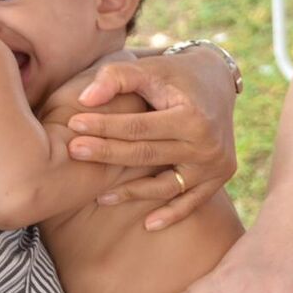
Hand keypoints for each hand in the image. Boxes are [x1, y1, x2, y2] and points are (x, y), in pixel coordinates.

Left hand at [66, 48, 237, 229]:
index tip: (73, 125)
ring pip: (166, 185)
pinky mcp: (219, 177)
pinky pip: (192, 201)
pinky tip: (148, 224)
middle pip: (148, 156)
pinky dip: (172, 214)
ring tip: (99, 196)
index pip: (139, 128)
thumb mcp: (150, 68)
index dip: (105, 127)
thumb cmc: (175, 75)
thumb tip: (85, 100)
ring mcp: (216, 165)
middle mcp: (208, 145)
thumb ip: (116, 77)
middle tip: (74, 152)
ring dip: (132, 193)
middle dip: (108, 154)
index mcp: (193, 117)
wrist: (217, 82)